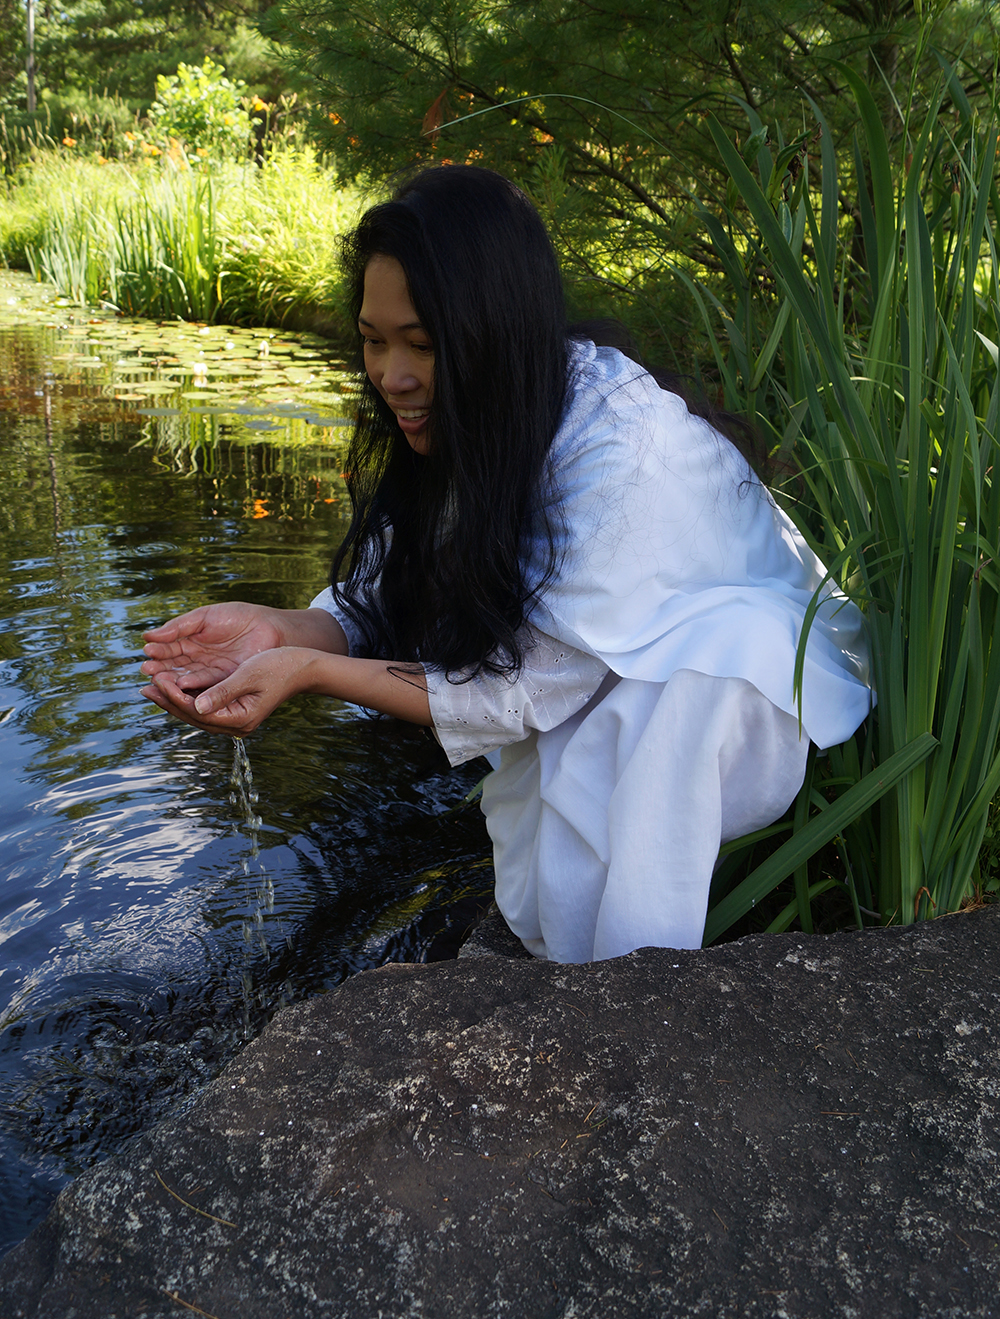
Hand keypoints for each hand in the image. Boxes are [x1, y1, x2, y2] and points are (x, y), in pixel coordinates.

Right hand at [141, 602, 284, 692]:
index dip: (158, 651)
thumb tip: (148, 636)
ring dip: (172, 680)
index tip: (147, 652)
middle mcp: (198, 659)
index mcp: (191, 641)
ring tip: (159, 679)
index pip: (169, 649)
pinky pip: (205, 684)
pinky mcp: (223, 681)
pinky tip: (180, 684)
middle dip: (160, 669)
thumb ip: (179, 626)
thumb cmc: (238, 617)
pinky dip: (193, 685)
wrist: (270, 628)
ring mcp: (210, 671)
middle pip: (174, 666)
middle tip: (148, 670)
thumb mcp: (205, 617)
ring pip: (187, 677)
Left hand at [141, 648, 316, 735]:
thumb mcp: (250, 674)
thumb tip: (196, 705)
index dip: (175, 696)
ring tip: (153, 689)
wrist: (303, 667)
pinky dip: (188, 698)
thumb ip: (223, 691)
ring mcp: (236, 721)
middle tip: (145, 687)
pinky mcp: (236, 711)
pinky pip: (205, 709)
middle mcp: (236, 725)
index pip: (198, 711)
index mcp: (240, 718)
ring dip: (174, 701)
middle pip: (194, 717)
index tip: (158, 679)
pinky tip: (175, 688)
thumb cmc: (280, 666)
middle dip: (168, 702)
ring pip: (197, 715)